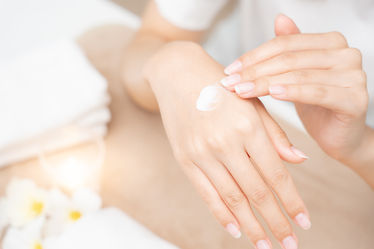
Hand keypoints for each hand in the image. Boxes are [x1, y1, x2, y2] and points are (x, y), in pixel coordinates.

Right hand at [145, 41, 309, 248]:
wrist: (177, 73)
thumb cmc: (221, 87)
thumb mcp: (253, 103)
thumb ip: (275, 134)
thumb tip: (299, 161)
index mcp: (248, 126)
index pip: (276, 175)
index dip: (292, 202)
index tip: (304, 223)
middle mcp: (225, 142)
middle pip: (257, 192)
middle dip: (276, 222)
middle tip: (288, 244)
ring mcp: (202, 152)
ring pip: (232, 198)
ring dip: (251, 225)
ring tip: (265, 244)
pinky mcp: (184, 158)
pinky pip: (206, 193)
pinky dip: (221, 214)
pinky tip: (235, 229)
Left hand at [222, 14, 368, 164]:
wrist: (339, 135)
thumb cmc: (316, 104)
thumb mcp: (298, 73)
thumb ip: (291, 48)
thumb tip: (279, 18)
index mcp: (332, 42)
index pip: (285, 44)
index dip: (255, 56)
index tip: (231, 70)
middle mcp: (347, 54)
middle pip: (289, 59)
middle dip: (255, 72)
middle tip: (230, 83)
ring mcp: (354, 76)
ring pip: (299, 75)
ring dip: (265, 83)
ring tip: (242, 91)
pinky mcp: (355, 100)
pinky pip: (317, 92)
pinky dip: (292, 92)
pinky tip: (272, 94)